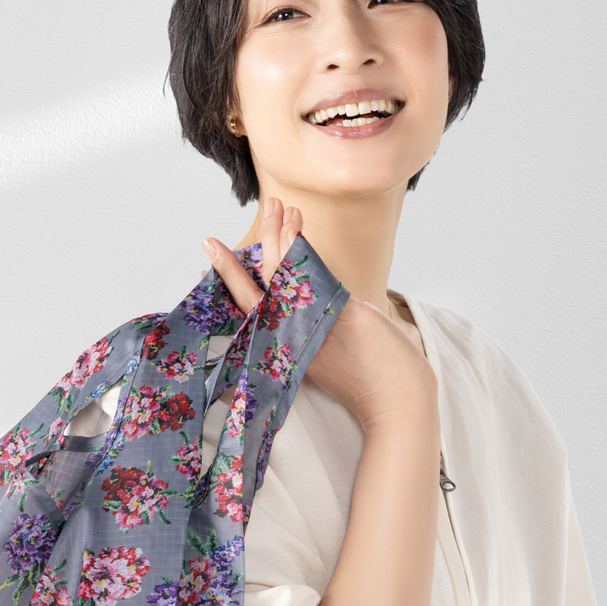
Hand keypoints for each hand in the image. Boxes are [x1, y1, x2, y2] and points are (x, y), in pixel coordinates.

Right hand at [201, 197, 436, 429]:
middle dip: (264, 238)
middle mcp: (288, 333)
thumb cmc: (369, 379)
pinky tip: (295, 226)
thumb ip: (317, 317)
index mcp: (283, 343)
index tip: (210, 245)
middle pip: (261, 280)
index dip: (229, 272)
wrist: (396, 400)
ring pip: (281, 270)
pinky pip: (308, 274)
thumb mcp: (332, 344)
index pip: (248, 302)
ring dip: (281, 232)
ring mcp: (307, 323)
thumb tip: (316, 287)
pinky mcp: (332, 312)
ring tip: (282, 204)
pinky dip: (299, 247)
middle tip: (267, 206)